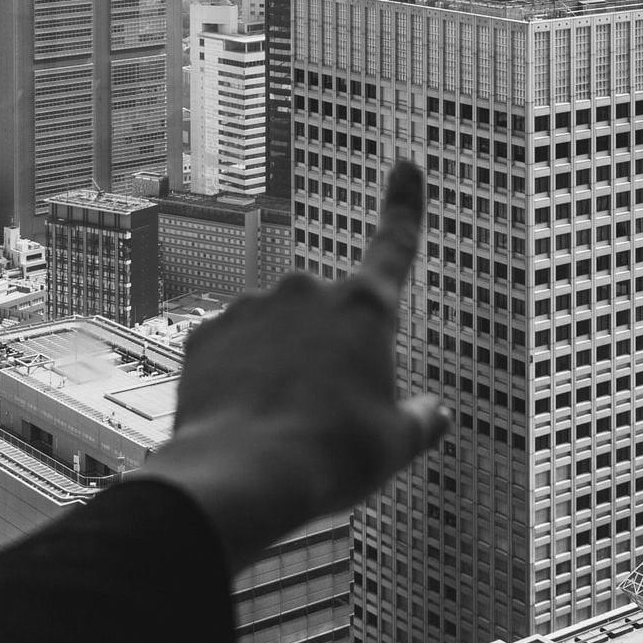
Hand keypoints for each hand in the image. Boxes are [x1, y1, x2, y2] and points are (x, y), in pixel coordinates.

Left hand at [135, 162, 447, 569]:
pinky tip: (243, 418)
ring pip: (278, 333)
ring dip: (282, 364)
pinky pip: (234, 350)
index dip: (405, 204)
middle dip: (329, 352)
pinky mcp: (206, 332)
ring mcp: (251, 307)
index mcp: (365, 308)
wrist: (240, 478)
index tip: (406, 165)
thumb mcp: (396, 445)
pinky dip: (241, 377)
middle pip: (330, 316)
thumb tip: (435, 414)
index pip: (395, 244)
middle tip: (327, 414)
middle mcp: (307, 292)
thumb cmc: (331, 457)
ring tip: (282, 425)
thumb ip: (423, 421)